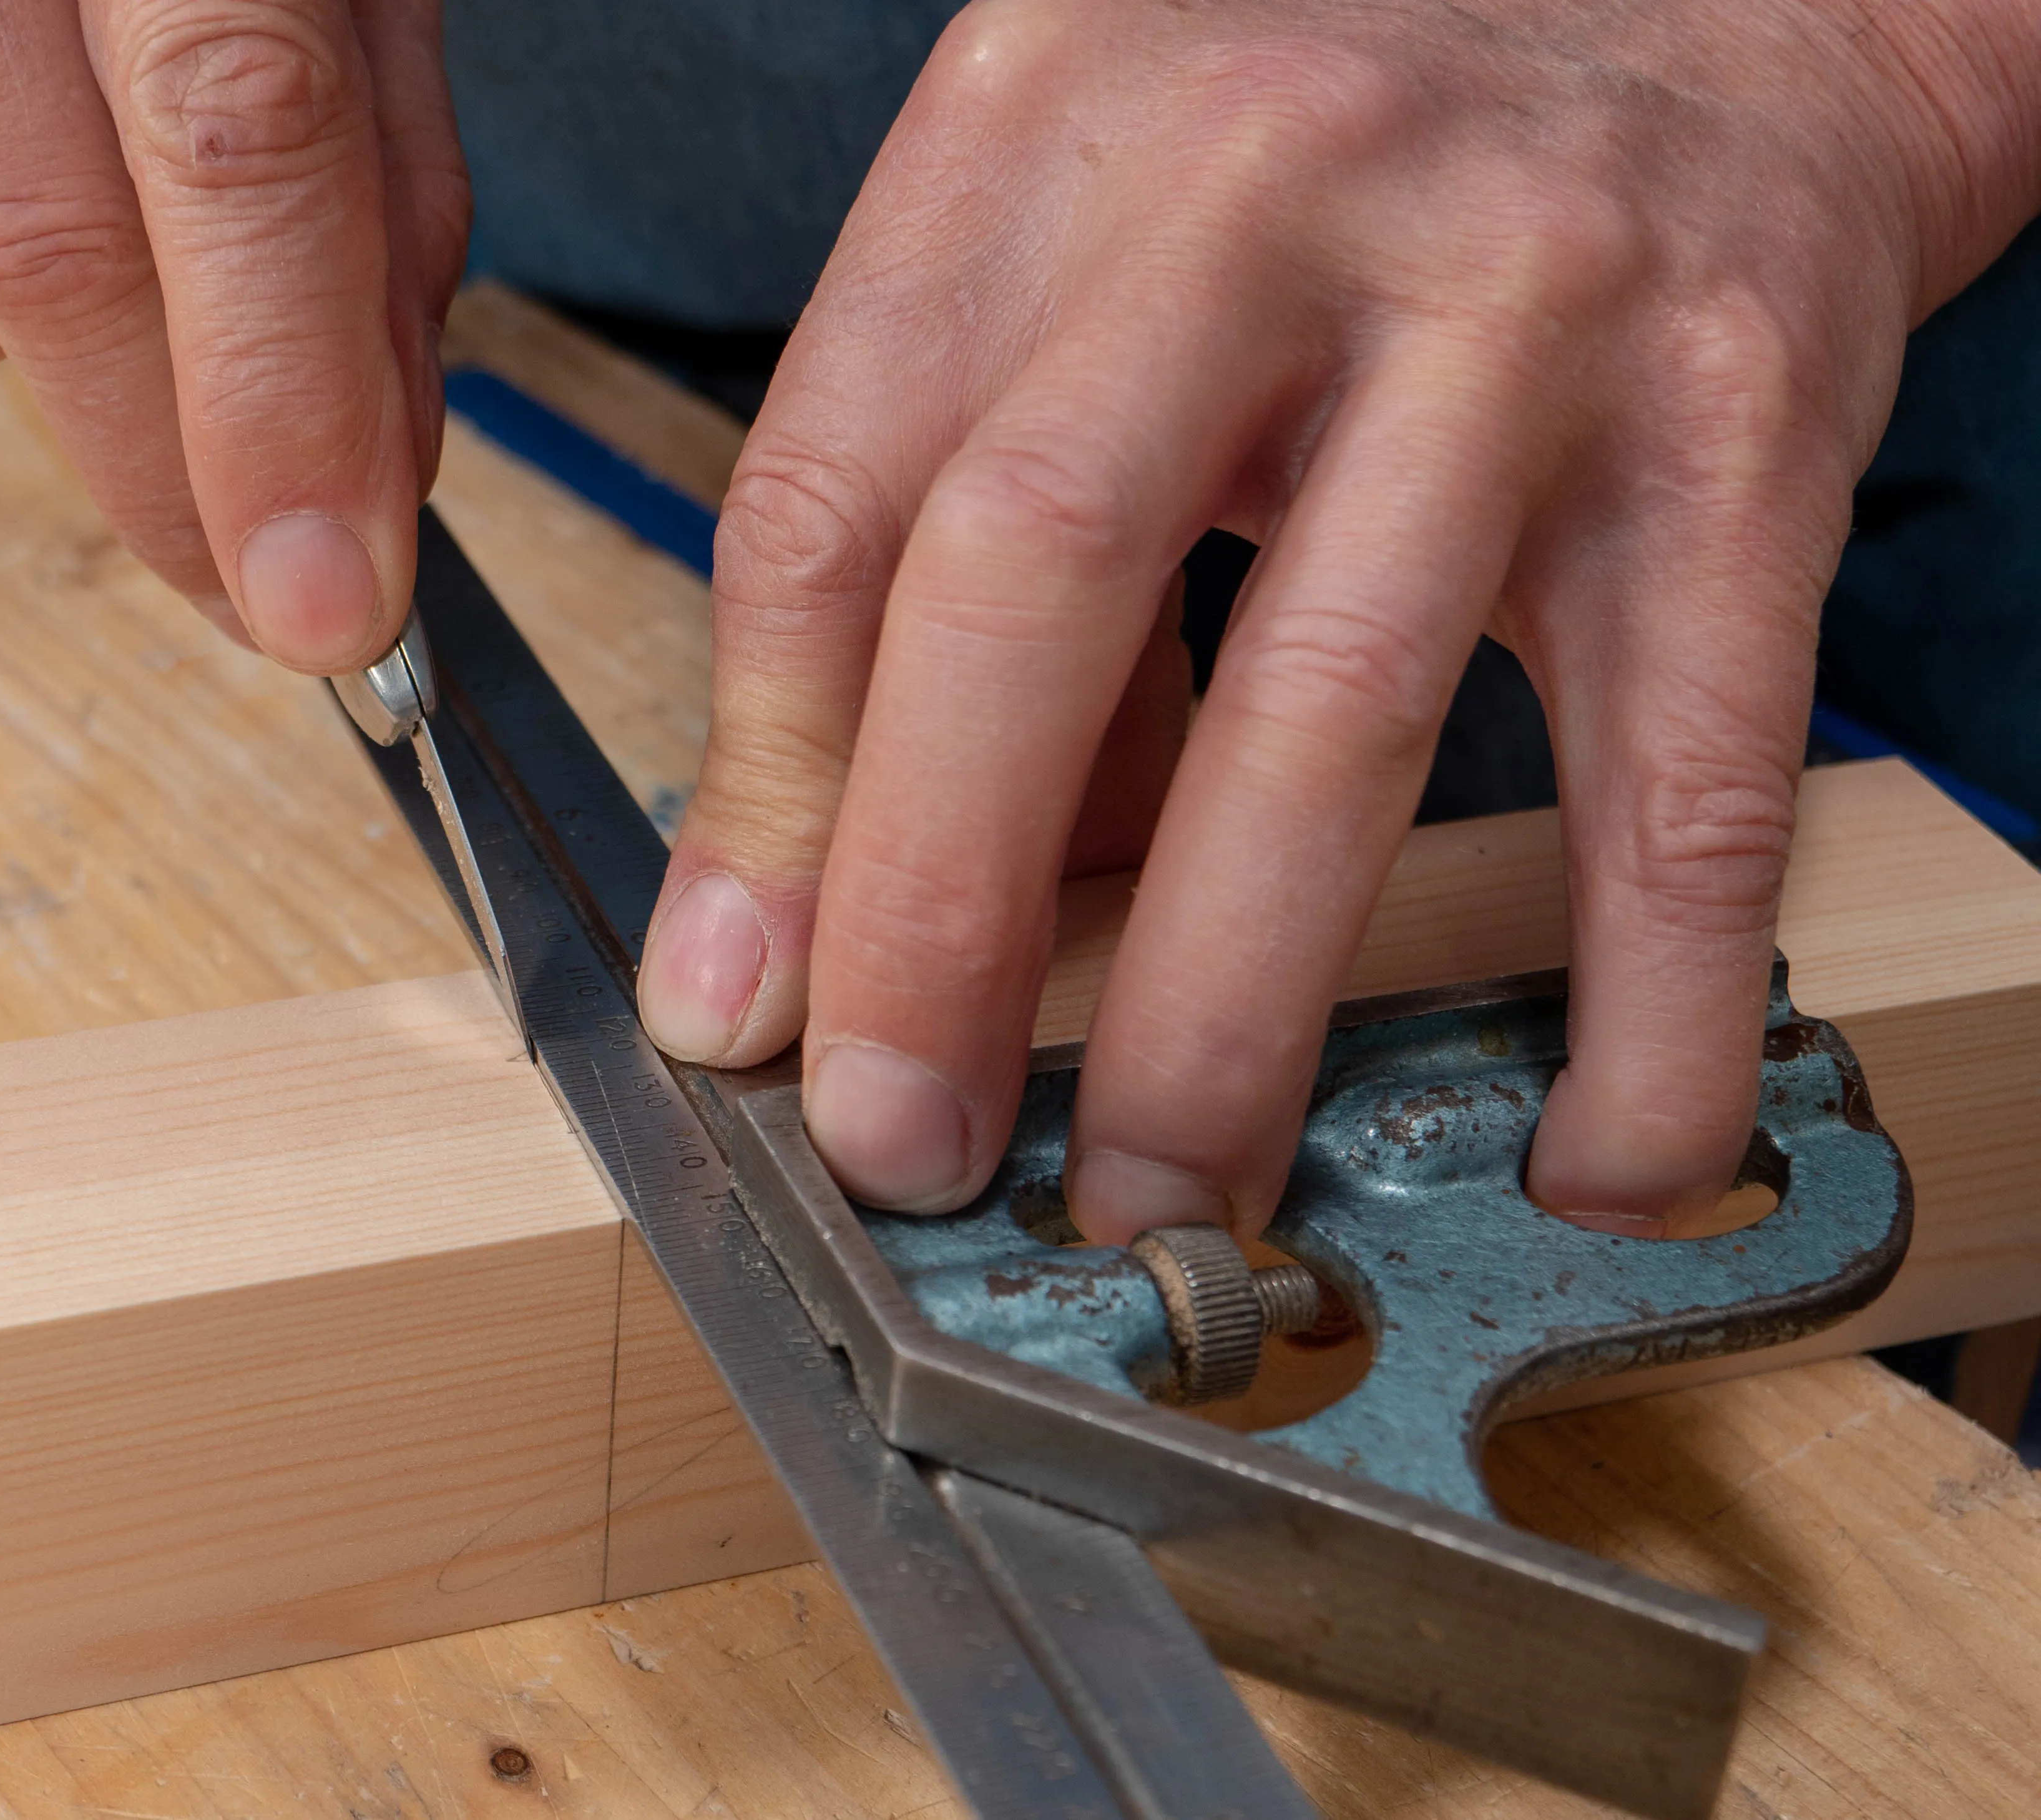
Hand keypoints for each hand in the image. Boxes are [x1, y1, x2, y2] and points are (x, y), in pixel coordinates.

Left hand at [637, 0, 2040, 1239]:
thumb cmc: (1332, 168)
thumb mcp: (1081, 270)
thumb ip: (943, 534)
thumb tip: (824, 901)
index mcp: (1038, 129)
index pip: (831, 494)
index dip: (766, 785)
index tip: (736, 1005)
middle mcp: (1259, 186)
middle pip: (1034, 577)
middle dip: (936, 906)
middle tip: (899, 1140)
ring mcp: (1517, 304)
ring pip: (1328, 707)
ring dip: (1219, 1006)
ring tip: (1157, 1195)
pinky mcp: (1738, 429)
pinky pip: (1674, 777)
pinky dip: (1633, 1009)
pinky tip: (1577, 1157)